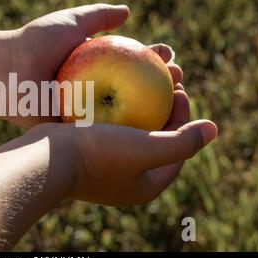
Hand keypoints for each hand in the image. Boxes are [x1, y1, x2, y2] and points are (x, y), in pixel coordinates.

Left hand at [15, 3, 182, 126]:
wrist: (8, 71)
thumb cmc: (37, 43)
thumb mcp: (72, 22)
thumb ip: (99, 16)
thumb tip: (127, 11)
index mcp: (95, 65)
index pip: (132, 61)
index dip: (153, 58)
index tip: (169, 55)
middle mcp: (94, 89)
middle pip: (136, 88)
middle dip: (162, 84)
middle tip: (178, 78)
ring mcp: (87, 111)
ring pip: (127, 112)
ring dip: (154, 109)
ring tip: (175, 99)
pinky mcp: (78, 131)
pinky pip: (108, 131)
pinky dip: (130, 129)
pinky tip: (151, 126)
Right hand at [27, 44, 215, 205]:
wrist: (44, 160)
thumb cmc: (98, 155)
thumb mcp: (148, 149)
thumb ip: (183, 142)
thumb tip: (212, 129)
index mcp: (147, 183)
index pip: (178, 146)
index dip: (185, 114)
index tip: (179, 86)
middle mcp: (127, 176)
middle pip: (155, 135)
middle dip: (163, 104)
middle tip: (163, 76)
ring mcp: (105, 165)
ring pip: (130, 126)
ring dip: (138, 100)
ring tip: (139, 73)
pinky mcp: (86, 151)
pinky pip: (108, 124)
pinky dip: (114, 105)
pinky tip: (111, 81)